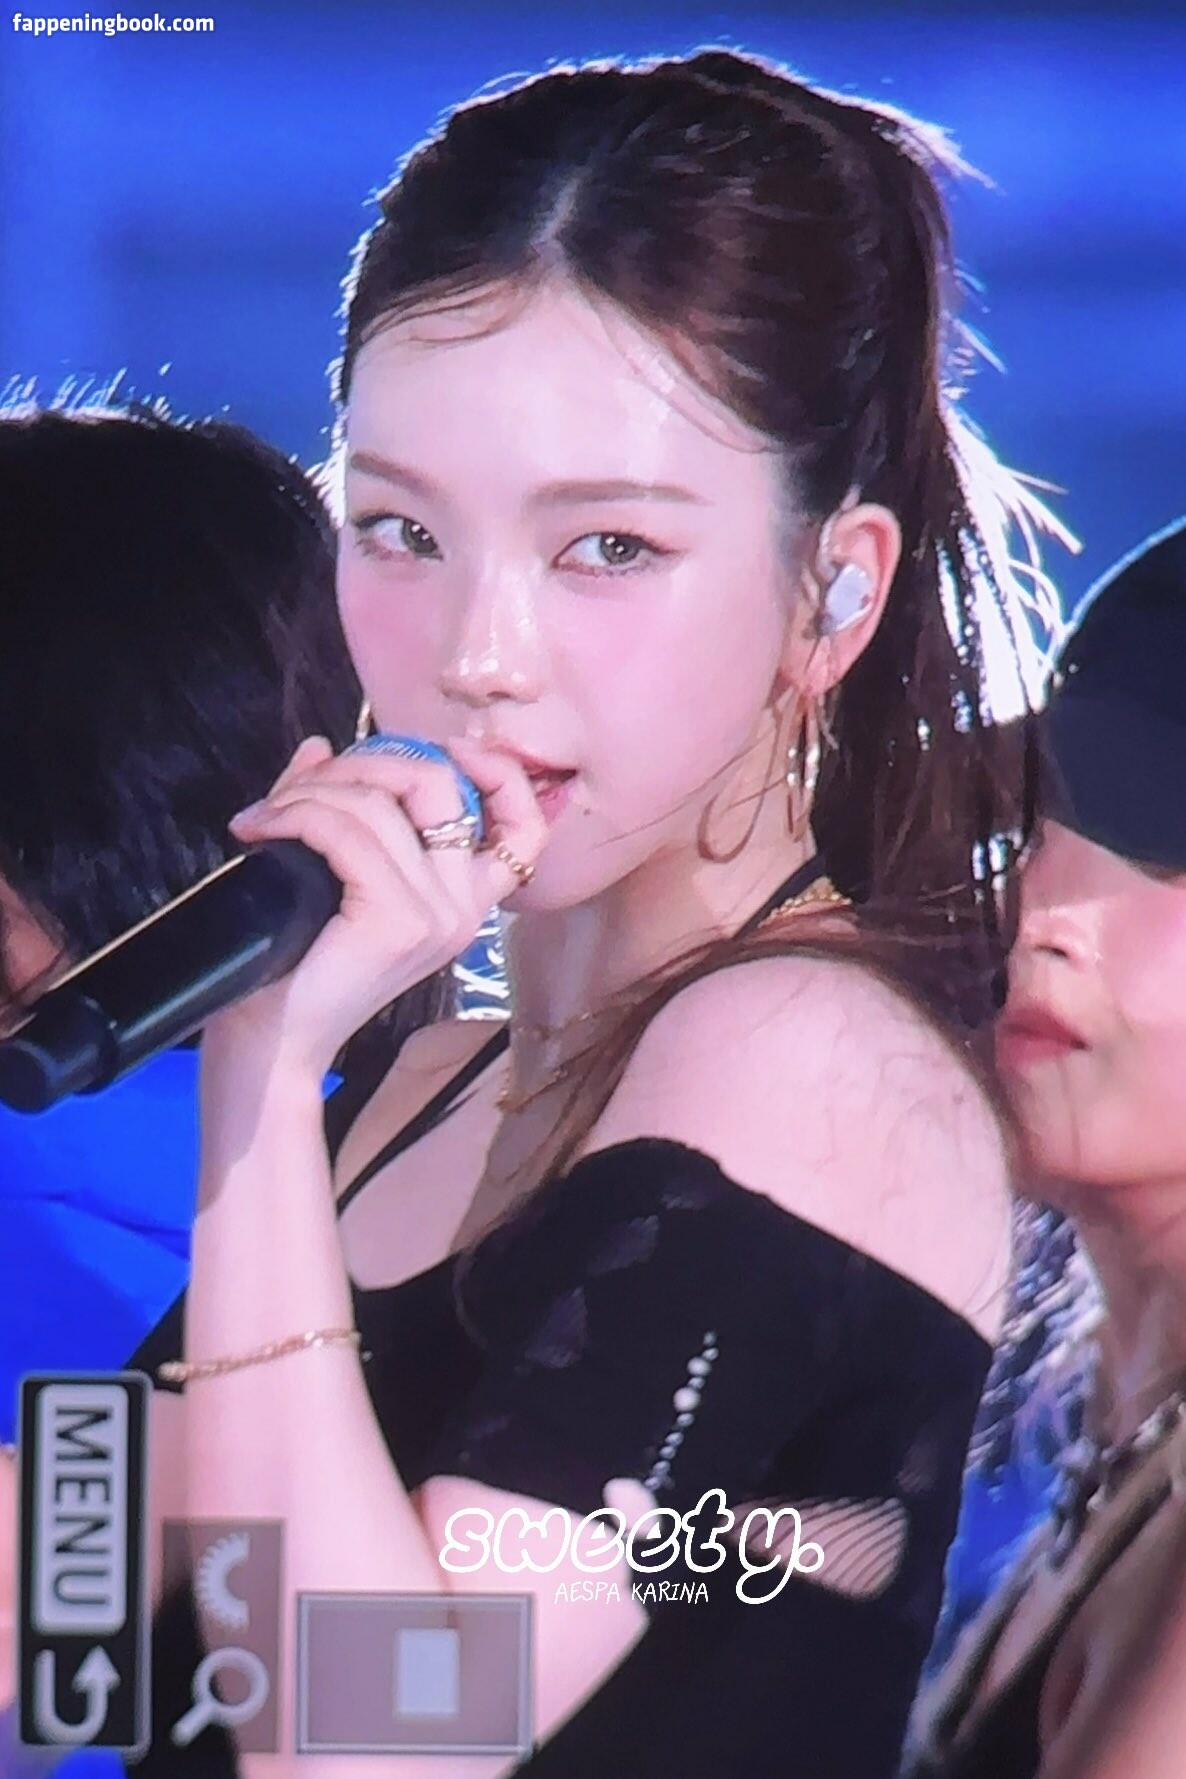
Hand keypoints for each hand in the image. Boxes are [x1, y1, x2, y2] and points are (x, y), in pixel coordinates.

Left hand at [205, 734, 545, 1074]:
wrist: (274, 1043)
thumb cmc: (299, 966)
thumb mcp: (329, 873)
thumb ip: (332, 808)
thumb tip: (318, 747)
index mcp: (463, 900)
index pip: (525, 828)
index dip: (499, 772)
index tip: (447, 748)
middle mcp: (464, 908)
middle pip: (439, 785)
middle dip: (367, 762)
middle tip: (305, 784)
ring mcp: (436, 915)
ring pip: (380, 804)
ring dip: (312, 793)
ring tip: (266, 815)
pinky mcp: (398, 920)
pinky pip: (347, 833)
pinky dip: (296, 816)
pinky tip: (261, 830)